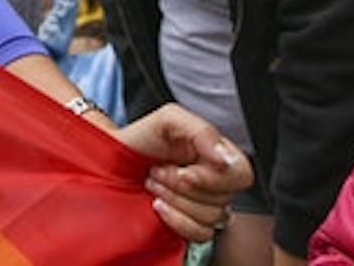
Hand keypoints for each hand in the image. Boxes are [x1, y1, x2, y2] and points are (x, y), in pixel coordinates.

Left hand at [114, 103, 251, 242]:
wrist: (111, 160)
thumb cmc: (142, 138)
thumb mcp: (169, 119)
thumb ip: (202, 132)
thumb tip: (227, 160)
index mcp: (217, 155)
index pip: (242, 175)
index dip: (214, 178)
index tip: (184, 170)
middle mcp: (215, 181)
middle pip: (226, 198)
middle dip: (183, 186)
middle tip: (159, 171)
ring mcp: (204, 205)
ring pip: (213, 217)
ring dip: (175, 200)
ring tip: (155, 183)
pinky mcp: (192, 224)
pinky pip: (201, 234)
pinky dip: (176, 220)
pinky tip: (158, 205)